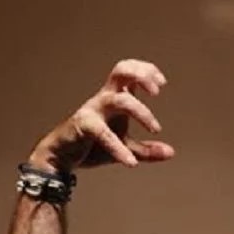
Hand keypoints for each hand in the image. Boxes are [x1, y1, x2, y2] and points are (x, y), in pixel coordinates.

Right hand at [28, 59, 174, 172]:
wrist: (62, 158)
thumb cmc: (92, 145)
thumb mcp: (126, 148)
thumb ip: (147, 150)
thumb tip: (171, 153)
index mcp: (115, 98)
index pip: (129, 72)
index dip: (146, 71)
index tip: (162, 82)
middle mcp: (104, 99)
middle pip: (121, 72)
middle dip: (141, 75)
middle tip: (157, 92)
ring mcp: (93, 110)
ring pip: (118, 99)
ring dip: (141, 111)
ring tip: (155, 128)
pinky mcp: (83, 125)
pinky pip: (103, 132)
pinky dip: (119, 148)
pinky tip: (131, 162)